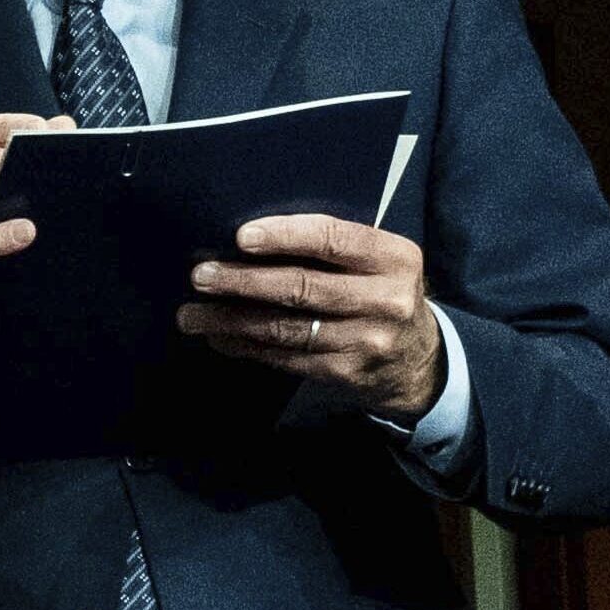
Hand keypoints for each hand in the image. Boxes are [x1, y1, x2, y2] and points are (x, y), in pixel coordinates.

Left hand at [182, 215, 447, 417]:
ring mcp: (366, 340)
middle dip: (243, 281)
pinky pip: (284, 358)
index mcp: (394, 258)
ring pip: (285, 328)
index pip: (334, 240)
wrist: (417, 360)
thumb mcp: (376, 263)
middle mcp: (386, 300)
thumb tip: (248, 237)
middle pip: (302, 288)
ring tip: (191, 314)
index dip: (285, 237)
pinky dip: (245, 346)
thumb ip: (332, 247)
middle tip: (201, 276)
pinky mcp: (345, 373)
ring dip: (230, 321)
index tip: (240, 236)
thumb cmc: (379, 293)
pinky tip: (218, 337)